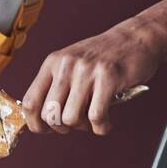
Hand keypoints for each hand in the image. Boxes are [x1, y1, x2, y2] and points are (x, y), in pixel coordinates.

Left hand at [22, 21, 161, 135]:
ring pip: (70, 118)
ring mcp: (87, 71)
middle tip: (76, 123)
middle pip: (49, 115)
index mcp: (53, 63)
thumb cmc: (104, 57)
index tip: (48, 130)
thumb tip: (42, 121)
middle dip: (62, 128)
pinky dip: (101, 127)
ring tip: (93, 119)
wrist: (136, 38)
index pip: (30, 102)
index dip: (36, 124)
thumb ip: (56, 87)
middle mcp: (66, 65)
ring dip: (83, 127)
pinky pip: (96, 116)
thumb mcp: (72, 65)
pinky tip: (106, 122)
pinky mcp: (108, 78)